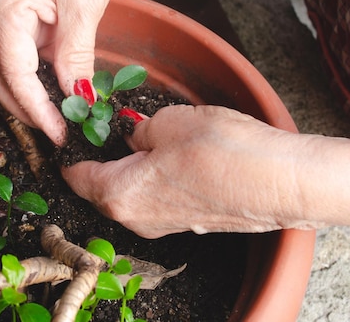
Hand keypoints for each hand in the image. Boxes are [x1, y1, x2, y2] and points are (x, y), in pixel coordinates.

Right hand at [0, 0, 132, 145]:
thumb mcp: (84, 5)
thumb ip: (75, 55)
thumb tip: (76, 99)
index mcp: (3, 6)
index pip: (13, 73)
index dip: (35, 109)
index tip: (58, 132)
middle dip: (24, 108)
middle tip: (56, 131)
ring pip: (1, 67)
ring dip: (25, 95)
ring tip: (54, 117)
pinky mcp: (13, 10)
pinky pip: (14, 52)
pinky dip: (31, 75)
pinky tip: (51, 89)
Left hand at [62, 105, 309, 237]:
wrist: (279, 181)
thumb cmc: (221, 150)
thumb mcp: (167, 122)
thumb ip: (138, 130)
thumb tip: (132, 136)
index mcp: (118, 194)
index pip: (76, 176)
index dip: (70, 152)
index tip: (71, 133)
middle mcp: (135, 219)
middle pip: (100, 188)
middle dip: (100, 160)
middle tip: (106, 128)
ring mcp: (162, 226)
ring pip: (130, 194)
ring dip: (129, 169)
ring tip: (142, 139)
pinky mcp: (187, 222)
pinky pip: (156, 199)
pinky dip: (153, 179)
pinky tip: (172, 157)